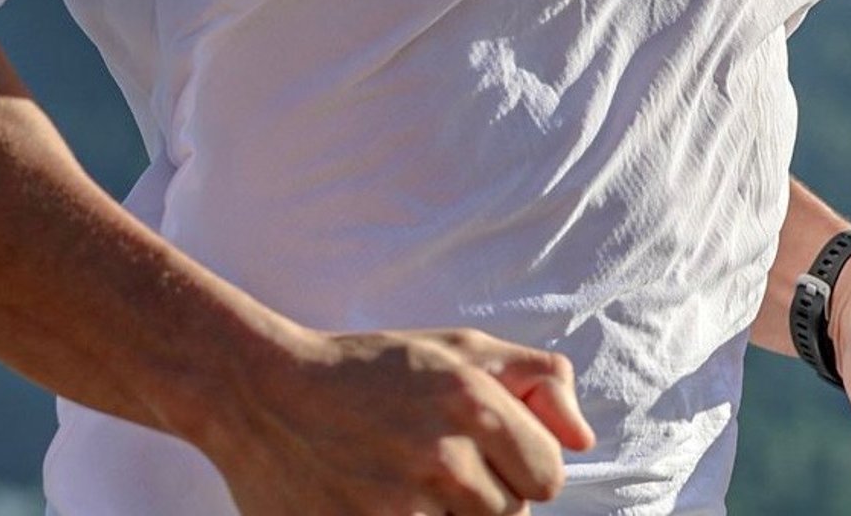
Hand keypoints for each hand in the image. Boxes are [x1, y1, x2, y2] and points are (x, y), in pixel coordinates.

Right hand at [200, 325, 594, 515]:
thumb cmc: (375, 370)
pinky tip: (382, 502)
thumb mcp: (460, 350)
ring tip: (407, 486)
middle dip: (486, 498)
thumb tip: (585, 439)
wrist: (266, 394)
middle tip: (436, 467)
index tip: (493, 456)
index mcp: (472, 400)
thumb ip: (537, 379)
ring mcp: (395, 505)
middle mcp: (440, 454)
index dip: (528, 469)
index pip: (549, 475)